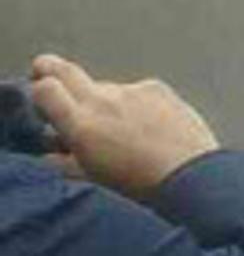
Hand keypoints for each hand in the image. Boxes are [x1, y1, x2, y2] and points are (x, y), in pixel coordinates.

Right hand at [28, 56, 218, 195]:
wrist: (191, 176)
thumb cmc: (138, 184)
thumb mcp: (91, 176)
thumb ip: (64, 160)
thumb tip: (52, 152)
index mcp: (80, 124)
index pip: (44, 89)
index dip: (41, 93)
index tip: (45, 104)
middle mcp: (102, 100)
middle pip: (64, 70)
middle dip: (55, 75)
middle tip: (61, 91)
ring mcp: (132, 90)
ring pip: (105, 88)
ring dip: (106, 102)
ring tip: (127, 131)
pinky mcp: (158, 87)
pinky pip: (137, 91)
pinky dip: (137, 104)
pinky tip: (153, 127)